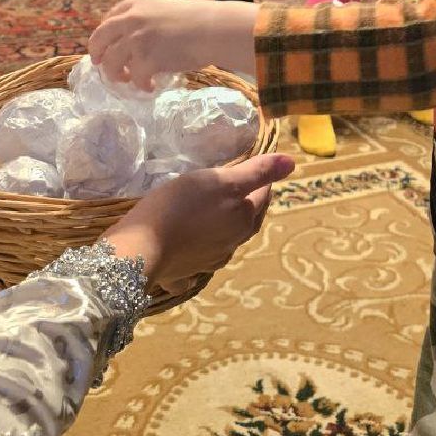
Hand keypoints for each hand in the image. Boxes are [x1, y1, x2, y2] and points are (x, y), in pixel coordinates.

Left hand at [89, 0, 258, 88]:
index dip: (104, 34)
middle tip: (99, 64)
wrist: (214, 29)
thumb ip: (148, 19)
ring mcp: (136, 40)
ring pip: (111, 62)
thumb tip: (135, 39)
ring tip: (127, 80)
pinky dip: (141, 85)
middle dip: (97, 54)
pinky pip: (135, 78)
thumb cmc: (199, 20)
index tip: (106, 44)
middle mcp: (131, 20)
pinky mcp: (146, 60)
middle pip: (100, 39)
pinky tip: (150, 87)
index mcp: (136, 5)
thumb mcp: (166, 9)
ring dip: (116, 74)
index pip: (109, 18)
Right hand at [101, 152, 295, 292]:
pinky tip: (192, 255)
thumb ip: (256, 173)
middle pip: (248, 220)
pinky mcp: (184, 272)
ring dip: (228, 228)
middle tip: (246, 190)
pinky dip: (200, 256)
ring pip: (226, 241)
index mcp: (243, 221)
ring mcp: (208, 261)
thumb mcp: (220, 180)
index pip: (262, 196)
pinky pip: (198, 263)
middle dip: (250, 205)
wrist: (142, 246)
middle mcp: (231, 244)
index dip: (264, 180)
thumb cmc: (182, 205)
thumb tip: (292, 163)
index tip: (260, 170)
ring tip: (221, 215)